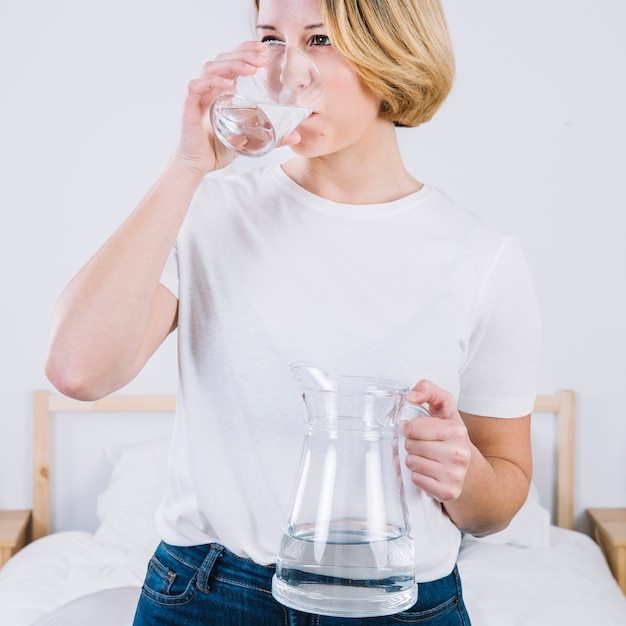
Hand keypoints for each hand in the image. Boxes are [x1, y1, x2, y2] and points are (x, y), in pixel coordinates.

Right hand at [173, 41, 270, 172]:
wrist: (197, 165)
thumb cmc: (218, 150)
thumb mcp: (250, 141)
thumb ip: (272, 137)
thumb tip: (297, 135)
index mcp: (221, 91)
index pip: (231, 61)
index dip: (246, 51)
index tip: (264, 49)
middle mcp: (209, 89)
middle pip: (222, 59)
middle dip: (243, 54)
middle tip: (262, 56)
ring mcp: (198, 96)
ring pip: (210, 68)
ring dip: (231, 64)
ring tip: (251, 68)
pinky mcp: (189, 107)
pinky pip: (196, 86)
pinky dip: (211, 81)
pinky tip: (228, 83)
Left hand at [399, 380, 471, 501]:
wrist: (470, 469)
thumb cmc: (451, 435)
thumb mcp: (444, 407)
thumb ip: (428, 390)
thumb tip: (412, 396)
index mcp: (457, 431)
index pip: (412, 428)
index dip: (407, 427)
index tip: (412, 429)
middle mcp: (459, 454)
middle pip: (410, 446)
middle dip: (411, 444)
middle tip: (423, 444)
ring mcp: (455, 475)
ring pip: (411, 463)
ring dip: (413, 459)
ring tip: (426, 457)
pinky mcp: (448, 492)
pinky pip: (416, 480)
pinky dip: (418, 476)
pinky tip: (429, 471)